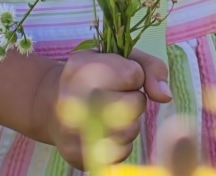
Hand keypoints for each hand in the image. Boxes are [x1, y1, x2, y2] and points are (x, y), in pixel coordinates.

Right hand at [34, 48, 172, 167]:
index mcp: (83, 68)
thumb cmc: (95, 76)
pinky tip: (104, 130)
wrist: (50, 104)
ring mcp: (72, 132)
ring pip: (130, 131)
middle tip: (116, 96)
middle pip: (134, 105)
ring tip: (110, 113)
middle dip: (134, 100)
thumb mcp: (120, 58)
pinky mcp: (77, 156)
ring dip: (129, 122)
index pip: (134, 75)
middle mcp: (73, 101)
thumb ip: (150, 68)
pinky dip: (120, 142)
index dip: (134, 75)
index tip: (118, 75)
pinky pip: (120, 153)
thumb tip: (165, 96)